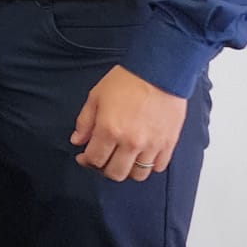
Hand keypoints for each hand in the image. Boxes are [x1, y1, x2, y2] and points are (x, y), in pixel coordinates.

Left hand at [70, 65, 186, 181]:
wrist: (158, 71)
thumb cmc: (127, 80)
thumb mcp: (96, 96)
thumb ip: (85, 122)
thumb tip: (77, 140)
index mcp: (109, 130)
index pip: (94, 160)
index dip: (86, 161)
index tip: (84, 157)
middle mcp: (130, 142)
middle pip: (115, 173)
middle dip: (104, 169)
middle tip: (103, 159)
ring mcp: (151, 145)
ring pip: (137, 175)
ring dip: (127, 170)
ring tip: (123, 158)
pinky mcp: (168, 144)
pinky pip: (158, 167)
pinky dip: (149, 165)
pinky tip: (142, 154)